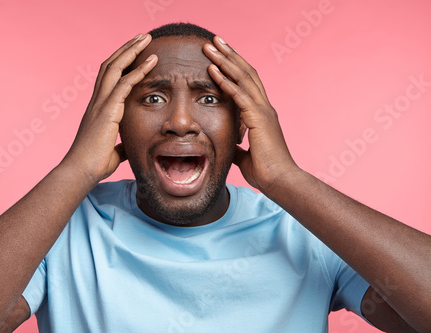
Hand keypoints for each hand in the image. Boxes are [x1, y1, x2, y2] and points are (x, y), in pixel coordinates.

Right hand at [62, 34, 156, 183]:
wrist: (81, 172)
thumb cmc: (94, 164)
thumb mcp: (112, 151)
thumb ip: (120, 144)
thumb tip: (126, 147)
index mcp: (98, 108)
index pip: (108, 77)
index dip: (121, 62)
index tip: (135, 52)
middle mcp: (97, 101)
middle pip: (110, 65)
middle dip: (126, 49)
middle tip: (141, 36)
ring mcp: (100, 104)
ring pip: (114, 68)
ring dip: (131, 51)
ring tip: (145, 38)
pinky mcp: (106, 111)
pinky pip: (123, 84)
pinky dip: (137, 71)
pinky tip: (150, 62)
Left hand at [203, 36, 298, 194]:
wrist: (279, 181)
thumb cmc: (266, 171)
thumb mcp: (246, 155)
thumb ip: (238, 145)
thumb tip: (230, 145)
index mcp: (262, 114)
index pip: (248, 83)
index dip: (234, 67)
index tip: (220, 55)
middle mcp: (264, 107)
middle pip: (246, 72)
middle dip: (230, 55)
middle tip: (215, 40)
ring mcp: (263, 111)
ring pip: (243, 78)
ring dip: (225, 60)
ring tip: (210, 47)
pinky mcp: (258, 119)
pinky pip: (239, 94)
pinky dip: (225, 80)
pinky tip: (213, 69)